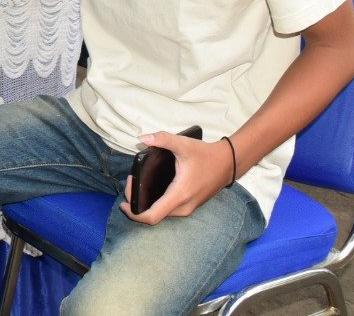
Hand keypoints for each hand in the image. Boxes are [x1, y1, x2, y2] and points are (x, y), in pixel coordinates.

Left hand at [120, 131, 234, 225]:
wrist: (229, 163)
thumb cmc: (206, 155)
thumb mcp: (183, 144)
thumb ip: (162, 139)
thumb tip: (142, 138)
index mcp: (179, 195)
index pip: (152, 216)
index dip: (134, 213)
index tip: (124, 203)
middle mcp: (183, 206)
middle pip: (154, 216)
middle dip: (138, 203)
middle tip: (132, 183)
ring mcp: (188, 208)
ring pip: (162, 214)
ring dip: (147, 203)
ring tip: (139, 184)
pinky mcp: (191, 205)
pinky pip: (169, 210)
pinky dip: (157, 203)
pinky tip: (151, 188)